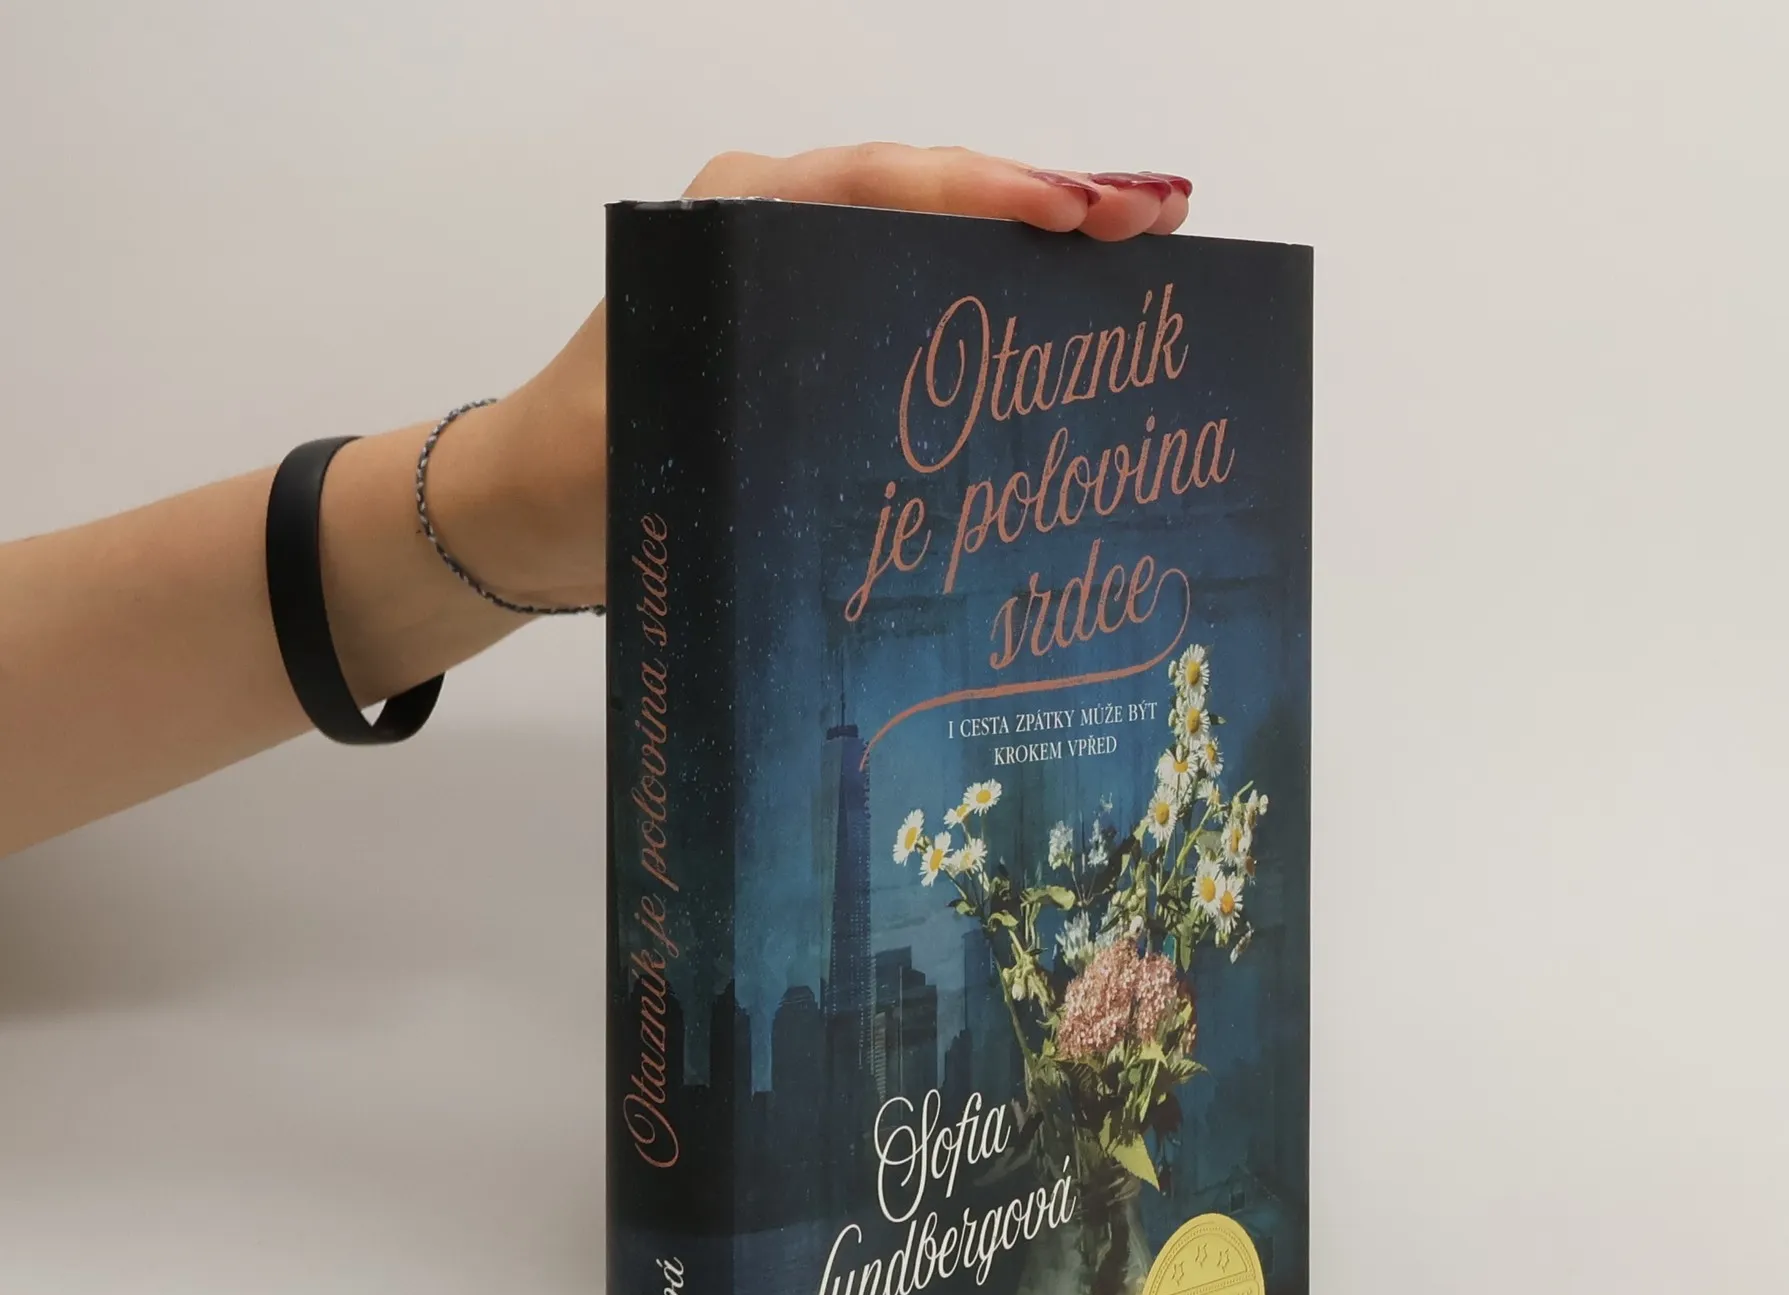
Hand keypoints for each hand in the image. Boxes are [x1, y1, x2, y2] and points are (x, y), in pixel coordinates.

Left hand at [446, 144, 1191, 611]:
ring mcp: (802, 288)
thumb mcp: (654, 442)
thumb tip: (877, 453)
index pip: (883, 185)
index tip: (1081, 215)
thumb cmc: (580, 474)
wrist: (526, 512)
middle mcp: (778, 238)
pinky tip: (1066, 336)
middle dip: (1049, 207)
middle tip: (1159, 222)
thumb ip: (746, 429)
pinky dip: (994, 316)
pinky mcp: (816, 343)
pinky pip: (918, 308)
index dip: (989, 196)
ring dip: (1038, 258)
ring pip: (938, 249)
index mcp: (737, 227)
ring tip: (1144, 261)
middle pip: (934, 200)